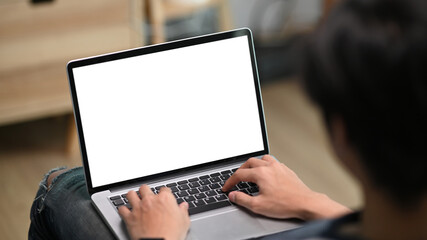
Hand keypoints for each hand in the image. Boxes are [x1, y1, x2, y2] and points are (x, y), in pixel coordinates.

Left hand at [118, 185, 189, 239]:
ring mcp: (138, 208)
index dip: (165, 193)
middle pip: (145, 188)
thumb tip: (184, 206)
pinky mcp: (129, 217)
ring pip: (131, 194)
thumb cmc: (172, 235)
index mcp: (165, 199)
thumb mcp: (184, 222)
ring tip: (134, 200)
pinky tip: (126, 212)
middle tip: (148, 197)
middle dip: (146, 191)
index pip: (164, 189)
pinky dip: (123, 210)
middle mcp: (150, 200)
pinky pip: (122, 209)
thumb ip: (183, 211)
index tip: (164, 197)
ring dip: (132, 197)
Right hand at [222, 155, 350, 220]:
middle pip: (249, 162)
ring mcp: (279, 167)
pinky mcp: (286, 170)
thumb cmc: (285, 204)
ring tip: (250, 172)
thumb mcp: (258, 206)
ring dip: (253, 164)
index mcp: (261, 173)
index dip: (230, 182)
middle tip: (236, 179)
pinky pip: (272, 162)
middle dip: (240, 170)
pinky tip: (266, 173)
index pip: (239, 175)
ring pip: (262, 159)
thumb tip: (233, 195)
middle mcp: (269, 167)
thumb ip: (242, 199)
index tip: (227, 188)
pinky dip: (265, 165)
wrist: (305, 203)